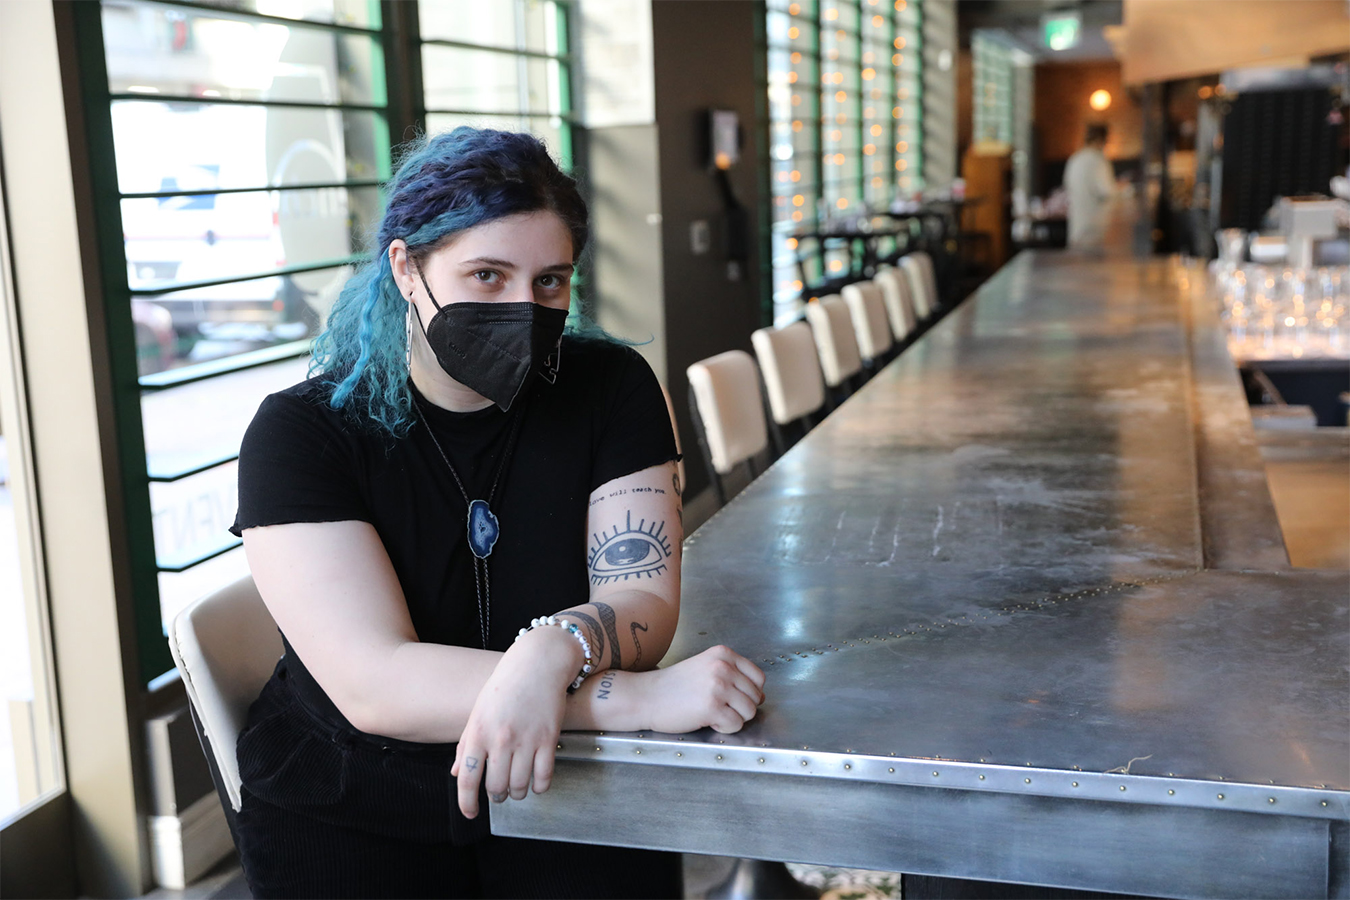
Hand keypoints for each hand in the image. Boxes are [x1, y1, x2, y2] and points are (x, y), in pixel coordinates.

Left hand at [450, 628, 579, 818]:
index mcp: (478, 732)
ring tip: (517, 786)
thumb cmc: (505, 686)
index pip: (467, 778)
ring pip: (520, 786)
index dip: (466, 803)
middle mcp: (501, 739)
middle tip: (499, 792)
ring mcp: (526, 740)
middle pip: (496, 788)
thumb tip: (457, 773)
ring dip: (517, 793)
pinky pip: (544, 777)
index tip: (471, 813)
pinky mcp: (549, 739)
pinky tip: (536, 783)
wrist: (538, 663)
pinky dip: (539, 787)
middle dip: (497, 796)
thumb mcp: (478, 712)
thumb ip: (466, 744)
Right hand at [639, 645, 766, 733]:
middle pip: (755, 696)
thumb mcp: (705, 667)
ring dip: (734, 718)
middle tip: (719, 707)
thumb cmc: (673, 686)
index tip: (734, 698)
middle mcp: (723, 667)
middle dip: (741, 707)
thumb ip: (732, 675)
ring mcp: (718, 686)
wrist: (646, 696)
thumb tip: (759, 696)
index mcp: (723, 654)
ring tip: (713, 713)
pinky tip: (708, 720)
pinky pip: (736, 725)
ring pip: (749, 712)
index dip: (750, 692)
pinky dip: (725, 728)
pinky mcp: (712, 707)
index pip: (758, 677)